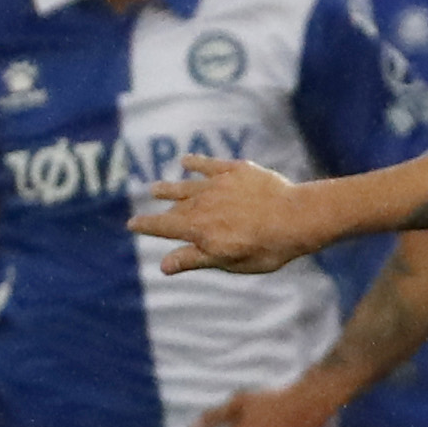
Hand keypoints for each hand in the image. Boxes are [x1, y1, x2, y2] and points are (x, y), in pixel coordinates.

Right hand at [136, 155, 320, 273]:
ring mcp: (218, 185)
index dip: (147, 225)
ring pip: (187, 185)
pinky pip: (209, 164)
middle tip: (151, 203)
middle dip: (162, 207)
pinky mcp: (235, 171)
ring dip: (170, 187)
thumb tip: (163, 266)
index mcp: (198, 229)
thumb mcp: (229, 261)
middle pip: (177, 206)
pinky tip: (185, 161)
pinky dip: (195, 163)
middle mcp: (202, 204)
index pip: (164, 227)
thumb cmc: (266, 248)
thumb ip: (195, 259)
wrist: (296, 217)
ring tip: (156, 188)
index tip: (131, 224)